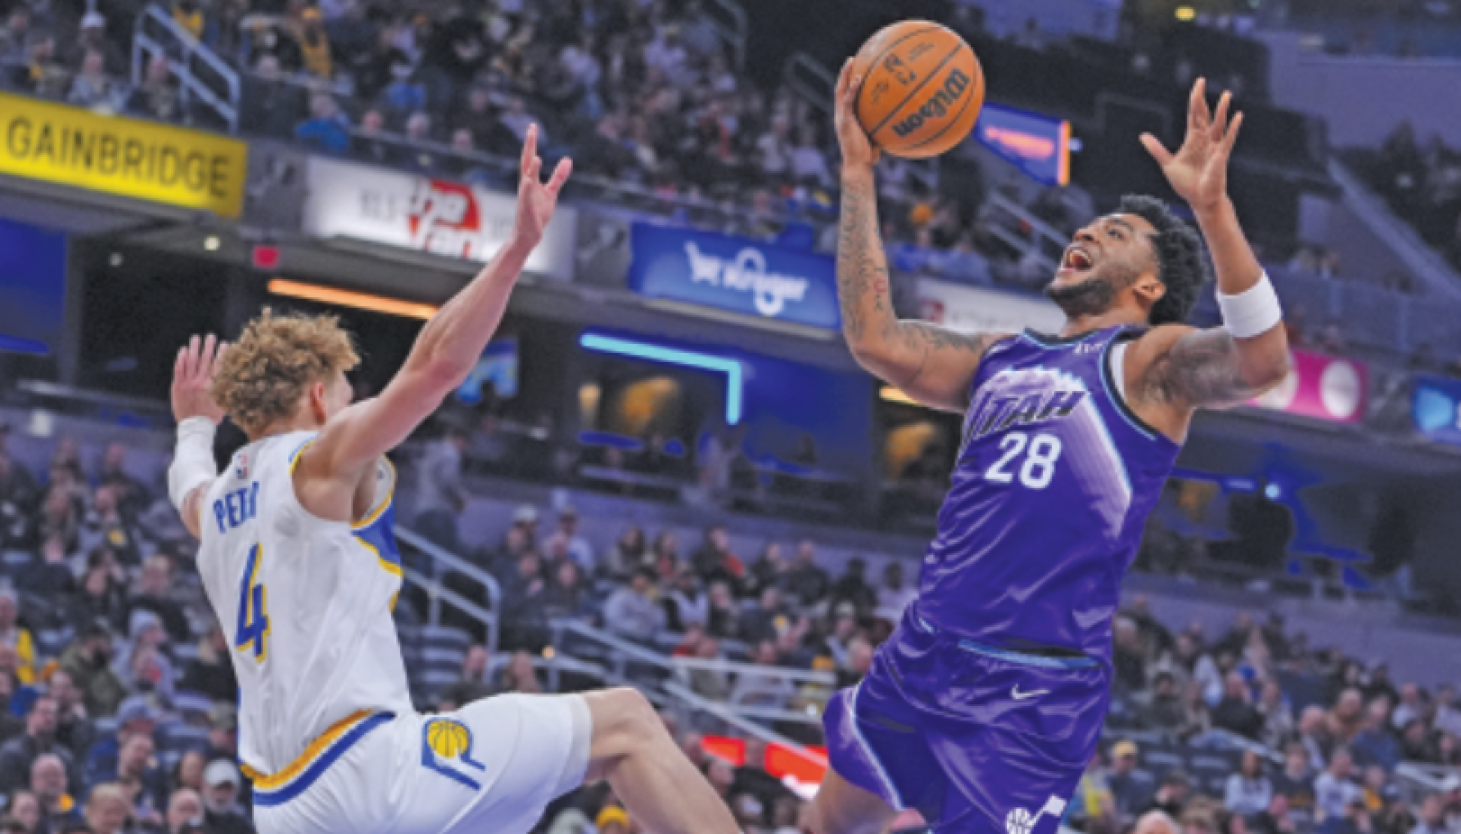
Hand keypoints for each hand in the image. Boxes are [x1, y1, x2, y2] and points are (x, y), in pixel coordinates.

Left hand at [171, 334, 226, 424]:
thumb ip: (227, 390)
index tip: (225, 344)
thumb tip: (234, 379)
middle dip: (208, 347)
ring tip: (196, 338)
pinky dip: (181, 359)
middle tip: (210, 336)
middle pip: (205, 360)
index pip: (219, 365)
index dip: (222, 354)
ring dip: (194, 348)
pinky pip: (179, 369)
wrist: (194, 427)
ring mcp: (188, 383)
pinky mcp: (178, 386)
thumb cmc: (211, 417)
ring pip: (191, 362)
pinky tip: (183, 350)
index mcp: (213, 386)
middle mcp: (201, 382)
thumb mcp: (224, 404)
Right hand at [512, 124, 572, 248]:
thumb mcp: (551, 191)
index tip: (532, 127)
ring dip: (531, 167)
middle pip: (527, 161)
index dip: (531, 142)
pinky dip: (528, 187)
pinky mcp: (526, 207)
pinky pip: (527, 196)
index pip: (530, 157)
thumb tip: (568, 160)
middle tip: (531, 129)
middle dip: (529, 146)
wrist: (529, 234)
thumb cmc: (537, 213)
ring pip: (527, 178)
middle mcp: (526, 184)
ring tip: (536, 156)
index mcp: (531, 180)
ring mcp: (525, 195)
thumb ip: (558, 176)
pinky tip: (529, 180)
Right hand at [835, 59, 880, 172]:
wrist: (858, 166)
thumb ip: (883, 124)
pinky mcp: (844, 122)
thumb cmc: (869, 156)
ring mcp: (841, 117)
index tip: (856, 68)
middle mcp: (842, 115)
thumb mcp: (877, 136)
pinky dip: (851, 89)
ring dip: (844, 75)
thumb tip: (901, 117)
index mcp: (847, 117)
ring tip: (851, 61)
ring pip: (840, 91)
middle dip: (844, 73)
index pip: (846, 95)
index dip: (848, 82)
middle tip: (852, 58)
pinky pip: (847, 102)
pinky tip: (858, 79)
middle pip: (840, 89)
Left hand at [1141, 79, 1242, 212]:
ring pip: (1219, 124)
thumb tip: (1143, 136)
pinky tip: (1237, 116)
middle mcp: (1205, 140)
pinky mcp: (1221, 156)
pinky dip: (1232, 128)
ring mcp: (1214, 146)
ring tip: (1226, 95)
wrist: (1198, 199)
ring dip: (1222, 110)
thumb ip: (1157, 149)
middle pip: (1204, 115)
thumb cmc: (1186, 183)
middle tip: (1201, 81)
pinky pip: (1228, 139)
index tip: (1198, 84)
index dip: (1194, 100)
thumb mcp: (1168, 164)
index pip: (1193, 116)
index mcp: (1192, 140)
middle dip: (1202, 99)